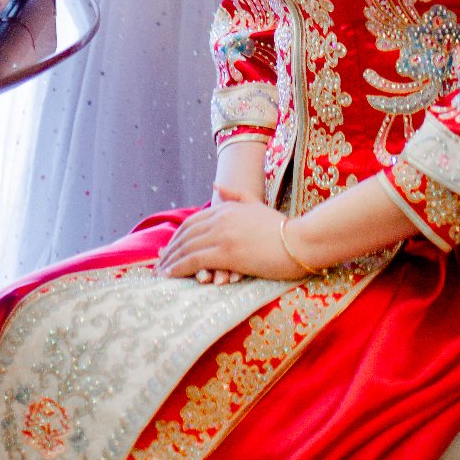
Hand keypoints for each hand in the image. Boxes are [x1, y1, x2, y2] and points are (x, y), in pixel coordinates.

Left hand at [156, 187, 301, 282]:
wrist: (301, 241)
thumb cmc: (282, 228)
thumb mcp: (256, 205)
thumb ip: (235, 195)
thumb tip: (215, 184)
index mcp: (227, 208)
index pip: (192, 222)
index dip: (176, 237)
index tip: (168, 250)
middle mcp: (221, 219)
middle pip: (185, 234)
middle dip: (169, 250)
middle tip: (158, 263)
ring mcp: (223, 235)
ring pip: (186, 247)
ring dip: (169, 261)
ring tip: (159, 272)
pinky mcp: (227, 253)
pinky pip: (194, 261)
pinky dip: (178, 268)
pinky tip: (169, 275)